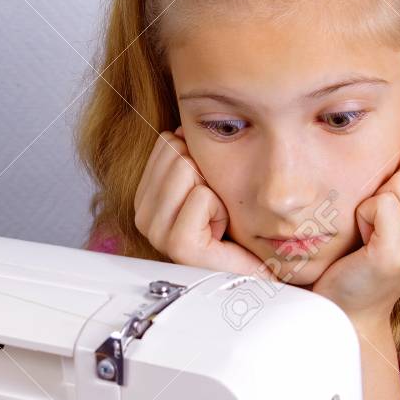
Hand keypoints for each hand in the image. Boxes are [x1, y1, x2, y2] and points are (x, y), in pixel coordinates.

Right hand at [134, 126, 260, 274]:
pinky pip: (202, 196)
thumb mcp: (207, 181)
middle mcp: (143, 216)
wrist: (256, 270)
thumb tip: (181, 129)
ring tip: (217, 221)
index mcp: (145, 198)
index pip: (166, 141)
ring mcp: (157, 233)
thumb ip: (188, 154)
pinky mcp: (178, 246)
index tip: (207, 195)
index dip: (200, 161)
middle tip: (215, 210)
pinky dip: (221, 210)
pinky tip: (220, 233)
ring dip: (215, 192)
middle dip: (207, 175)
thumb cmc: (235, 230)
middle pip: (177, 152)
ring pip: (187, 169)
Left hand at [311, 135, 399, 324]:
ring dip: (373, 203)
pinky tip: (365, 241)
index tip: (397, 208)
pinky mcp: (398, 254)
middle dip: (388, 187)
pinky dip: (363, 216)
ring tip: (373, 233)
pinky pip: (381, 202)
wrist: (351, 306)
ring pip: (398, 183)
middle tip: (381, 224)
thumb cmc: (370, 253)